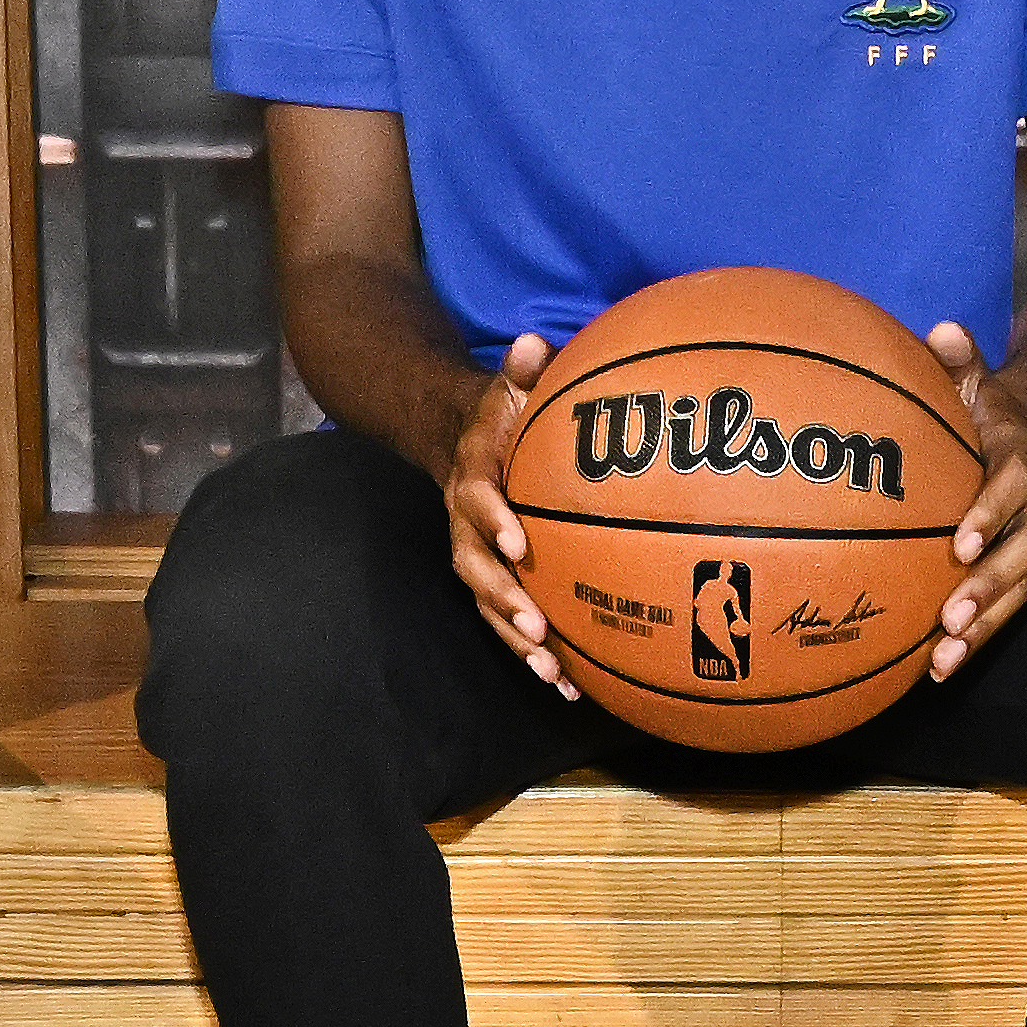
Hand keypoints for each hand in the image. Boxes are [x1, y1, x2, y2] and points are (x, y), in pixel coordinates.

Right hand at [443, 335, 572, 696]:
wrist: (458, 441)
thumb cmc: (500, 417)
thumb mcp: (507, 387)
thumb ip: (521, 369)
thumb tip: (533, 341)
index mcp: (472, 478)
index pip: (477, 500)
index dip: (493, 522)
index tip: (519, 544)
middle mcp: (465, 524)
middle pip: (474, 568)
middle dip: (503, 600)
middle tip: (537, 628)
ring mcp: (476, 556)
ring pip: (487, 604)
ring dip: (516, 640)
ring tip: (551, 672)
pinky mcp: (493, 580)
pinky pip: (507, 620)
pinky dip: (532, 652)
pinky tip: (567, 685)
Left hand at [927, 323, 1026, 680]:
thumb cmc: (987, 409)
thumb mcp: (976, 378)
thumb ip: (959, 358)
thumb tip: (942, 330)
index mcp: (1020, 460)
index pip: (1010, 487)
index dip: (990, 514)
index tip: (960, 543)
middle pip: (1024, 552)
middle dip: (990, 587)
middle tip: (951, 616)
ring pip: (1019, 589)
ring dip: (985, 625)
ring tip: (945, 657)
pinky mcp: (1022, 570)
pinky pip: (1005, 608)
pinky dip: (977, 639)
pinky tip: (937, 670)